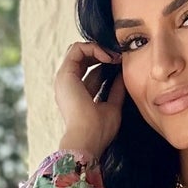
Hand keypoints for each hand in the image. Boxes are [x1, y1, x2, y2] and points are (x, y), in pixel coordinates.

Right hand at [55, 39, 126, 164]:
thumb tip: (122, 75)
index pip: (90, 70)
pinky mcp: (65, 74)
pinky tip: (107, 57)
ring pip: (79, 51)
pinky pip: (77, 49)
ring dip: (99, 49)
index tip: (121, 64)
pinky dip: (93, 48)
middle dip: (103, 53)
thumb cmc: (98, 131)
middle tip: (119, 56)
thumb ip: (116, 91)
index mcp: (78, 94)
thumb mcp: (112, 107)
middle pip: (84, 58)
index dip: (105, 63)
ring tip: (115, 55)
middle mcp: (69, 85)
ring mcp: (65, 79)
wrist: (87, 139)